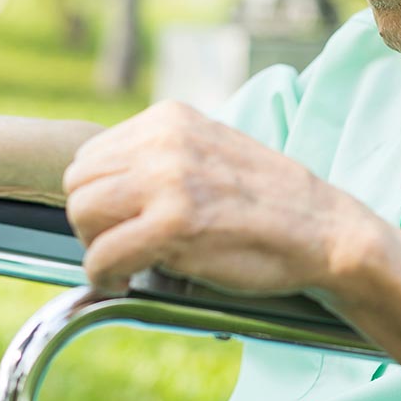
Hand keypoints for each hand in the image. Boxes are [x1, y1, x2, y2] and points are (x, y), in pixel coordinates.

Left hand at [62, 101, 377, 295]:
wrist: (323, 232)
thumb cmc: (266, 203)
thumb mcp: (208, 151)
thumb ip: (159, 156)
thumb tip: (103, 183)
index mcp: (168, 118)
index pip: (90, 155)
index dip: (98, 197)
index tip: (119, 223)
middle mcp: (163, 140)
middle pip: (77, 182)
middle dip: (90, 222)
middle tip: (119, 247)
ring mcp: (168, 180)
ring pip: (81, 214)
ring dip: (95, 247)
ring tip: (123, 263)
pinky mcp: (174, 224)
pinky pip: (103, 254)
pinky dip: (104, 275)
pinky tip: (124, 282)